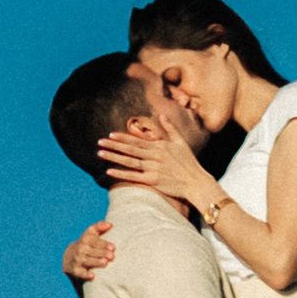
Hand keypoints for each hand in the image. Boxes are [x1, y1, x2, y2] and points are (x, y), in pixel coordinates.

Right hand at [61, 222, 115, 284]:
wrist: (70, 255)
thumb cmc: (87, 243)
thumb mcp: (91, 232)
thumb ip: (100, 226)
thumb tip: (110, 224)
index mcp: (86, 239)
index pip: (95, 241)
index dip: (104, 244)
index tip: (113, 247)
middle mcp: (81, 249)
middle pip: (92, 251)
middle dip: (102, 253)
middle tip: (112, 256)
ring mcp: (78, 260)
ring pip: (87, 261)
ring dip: (96, 262)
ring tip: (105, 263)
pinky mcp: (76, 270)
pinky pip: (80, 273)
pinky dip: (85, 275)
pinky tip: (92, 276)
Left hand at [96, 114, 211, 209]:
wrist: (196, 182)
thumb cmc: (189, 162)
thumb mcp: (181, 142)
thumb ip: (171, 128)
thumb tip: (162, 115)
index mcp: (160, 146)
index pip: (137, 140)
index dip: (123, 137)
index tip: (110, 134)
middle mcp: (155, 156)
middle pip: (130, 149)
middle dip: (113, 145)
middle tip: (99, 141)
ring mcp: (153, 168)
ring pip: (129, 161)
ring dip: (113, 157)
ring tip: (100, 153)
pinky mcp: (153, 181)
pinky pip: (134, 176)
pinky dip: (121, 174)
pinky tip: (109, 171)